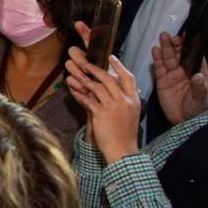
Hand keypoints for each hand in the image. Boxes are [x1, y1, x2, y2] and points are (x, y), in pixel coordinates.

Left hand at [64, 48, 140, 163]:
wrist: (123, 150)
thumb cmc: (125, 133)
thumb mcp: (132, 114)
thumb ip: (125, 100)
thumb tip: (116, 88)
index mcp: (133, 100)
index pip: (128, 78)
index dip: (119, 66)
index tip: (111, 57)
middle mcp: (124, 101)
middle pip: (109, 79)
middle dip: (95, 69)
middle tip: (85, 63)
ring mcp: (113, 107)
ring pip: (96, 87)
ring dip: (85, 81)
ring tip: (77, 77)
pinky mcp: (101, 114)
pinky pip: (87, 99)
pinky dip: (79, 94)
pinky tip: (74, 91)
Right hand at [152, 31, 207, 124]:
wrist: (183, 121)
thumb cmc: (197, 109)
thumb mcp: (202, 98)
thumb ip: (200, 87)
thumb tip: (198, 76)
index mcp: (197, 72)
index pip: (194, 55)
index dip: (191, 45)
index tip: (187, 35)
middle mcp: (184, 70)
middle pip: (180, 54)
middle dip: (176, 45)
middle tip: (172, 37)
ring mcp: (172, 75)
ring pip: (169, 58)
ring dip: (166, 48)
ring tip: (163, 37)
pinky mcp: (162, 81)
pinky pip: (159, 68)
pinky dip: (157, 59)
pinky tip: (156, 50)